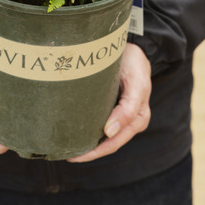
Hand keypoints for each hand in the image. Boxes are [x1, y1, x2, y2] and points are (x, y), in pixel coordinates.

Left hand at [67, 41, 151, 162]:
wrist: (133, 49)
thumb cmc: (134, 64)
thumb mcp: (136, 84)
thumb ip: (127, 109)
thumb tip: (109, 132)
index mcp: (138, 117)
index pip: (114, 142)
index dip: (96, 150)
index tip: (76, 152)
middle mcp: (131, 121)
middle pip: (108, 144)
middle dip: (88, 152)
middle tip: (66, 154)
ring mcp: (122, 117)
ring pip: (103, 138)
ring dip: (87, 145)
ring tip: (66, 149)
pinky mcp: (114, 109)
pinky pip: (101, 127)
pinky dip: (89, 133)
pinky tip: (74, 134)